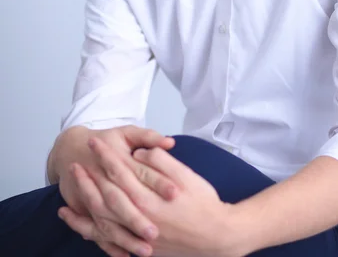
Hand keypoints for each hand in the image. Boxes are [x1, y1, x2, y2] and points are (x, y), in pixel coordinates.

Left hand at [60, 141, 237, 256]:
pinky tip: (80, 226)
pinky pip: (109, 241)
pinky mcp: (140, 248)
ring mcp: (138, 236)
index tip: (94, 142)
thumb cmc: (204, 202)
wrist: (218, 237)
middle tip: (75, 163)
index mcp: (150, 197)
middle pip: (106, 196)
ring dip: (84, 205)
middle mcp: (140, 218)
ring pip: (102, 221)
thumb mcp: (186, 176)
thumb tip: (140, 154)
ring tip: (68, 195)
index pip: (120, 172)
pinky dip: (92, 233)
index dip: (106, 155)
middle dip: (89, 178)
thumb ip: (161, 162)